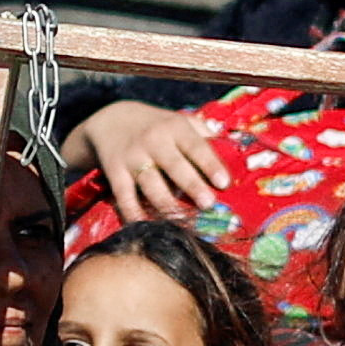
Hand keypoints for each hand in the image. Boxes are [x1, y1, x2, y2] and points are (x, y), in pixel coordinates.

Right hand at [73, 95, 228, 223]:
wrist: (111, 119)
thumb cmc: (157, 125)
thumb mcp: (180, 120)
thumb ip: (204, 135)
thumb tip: (234, 154)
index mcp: (175, 128)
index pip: (195, 146)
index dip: (210, 164)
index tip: (224, 183)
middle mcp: (154, 141)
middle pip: (174, 165)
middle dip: (191, 185)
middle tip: (208, 204)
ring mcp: (133, 157)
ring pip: (150, 183)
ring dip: (166, 203)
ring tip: (180, 220)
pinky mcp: (115, 172)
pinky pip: (124, 196)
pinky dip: (133, 213)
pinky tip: (145, 226)